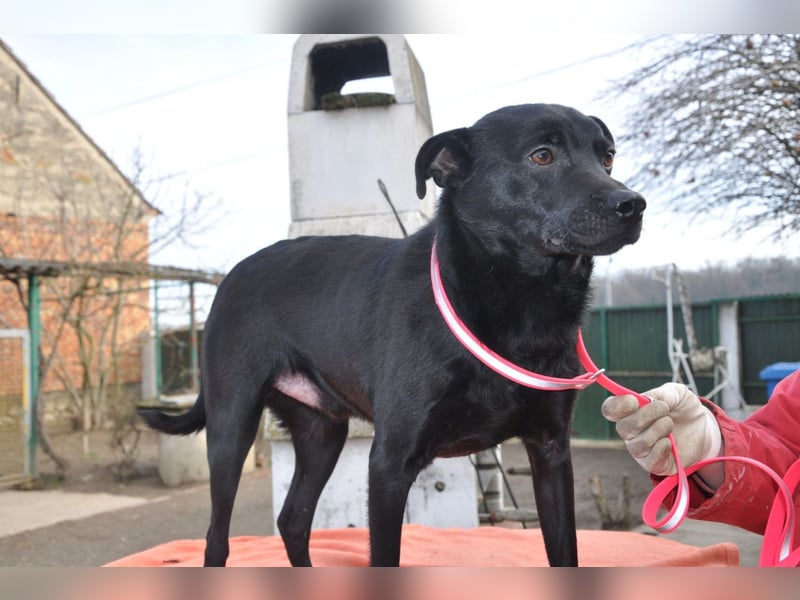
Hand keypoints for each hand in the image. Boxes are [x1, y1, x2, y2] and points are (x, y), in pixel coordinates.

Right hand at [601, 382, 721, 476]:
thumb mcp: (677, 393)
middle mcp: (630, 432)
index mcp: (629, 411)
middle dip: (645, 416)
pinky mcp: (655, 464)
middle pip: (623, 428)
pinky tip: (670, 442)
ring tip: (669, 424)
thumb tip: (648, 400)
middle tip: (664, 409)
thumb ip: (662, 394)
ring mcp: (641, 450)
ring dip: (656, 431)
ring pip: (637, 446)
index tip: (635, 401)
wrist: (703, 428)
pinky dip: (661, 450)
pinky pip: (650, 462)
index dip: (618, 406)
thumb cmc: (683, 408)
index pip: (609, 410)